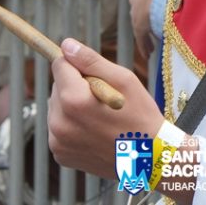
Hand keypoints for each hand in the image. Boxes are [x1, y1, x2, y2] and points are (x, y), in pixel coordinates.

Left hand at [48, 38, 163, 178]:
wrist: (148, 159)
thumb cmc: (140, 115)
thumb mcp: (123, 79)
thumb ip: (90, 60)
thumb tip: (66, 45)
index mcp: (73, 99)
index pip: (59, 65)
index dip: (77, 65)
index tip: (94, 73)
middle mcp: (59, 122)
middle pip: (57, 87)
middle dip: (75, 86)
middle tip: (103, 98)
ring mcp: (58, 142)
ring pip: (57, 108)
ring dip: (72, 106)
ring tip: (100, 117)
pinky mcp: (61, 155)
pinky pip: (59, 129)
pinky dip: (72, 126)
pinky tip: (94, 131)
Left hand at [129, 0, 165, 58]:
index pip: (145, 1)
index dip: (151, 11)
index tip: (155, 18)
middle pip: (141, 15)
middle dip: (147, 25)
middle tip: (154, 35)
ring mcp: (135, 13)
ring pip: (140, 29)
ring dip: (146, 39)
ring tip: (152, 49)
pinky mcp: (138, 26)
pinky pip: (141, 38)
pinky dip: (144, 47)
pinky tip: (148, 55)